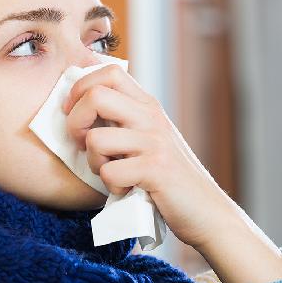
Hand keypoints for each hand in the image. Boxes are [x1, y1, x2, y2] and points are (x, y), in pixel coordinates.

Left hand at [61, 64, 240, 248]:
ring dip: (94, 162)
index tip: (75, 113)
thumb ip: (123, 120)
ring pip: (96, 138)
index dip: (80, 89)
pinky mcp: (155, 169)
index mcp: (148, 105)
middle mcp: (151, 117)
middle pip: (95, 96)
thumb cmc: (168, 178)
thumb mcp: (149, 138)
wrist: (206, 211)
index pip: (108, 72)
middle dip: (75, 123)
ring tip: (112, 173)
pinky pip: (110, 172)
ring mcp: (154, 142)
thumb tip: (78, 104)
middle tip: (83, 145)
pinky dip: (111, 186)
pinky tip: (127, 190)